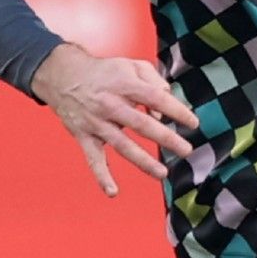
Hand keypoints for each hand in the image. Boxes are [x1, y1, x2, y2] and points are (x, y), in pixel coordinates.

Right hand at [30, 43, 199, 197]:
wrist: (63, 76)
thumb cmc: (105, 72)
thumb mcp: (132, 65)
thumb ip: (154, 81)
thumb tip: (164, 108)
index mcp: (124, 84)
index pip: (155, 98)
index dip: (176, 111)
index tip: (193, 123)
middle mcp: (110, 104)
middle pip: (142, 124)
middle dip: (166, 138)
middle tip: (186, 150)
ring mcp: (96, 123)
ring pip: (122, 145)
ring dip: (143, 161)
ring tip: (163, 173)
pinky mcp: (84, 136)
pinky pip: (93, 159)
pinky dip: (102, 176)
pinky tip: (113, 192)